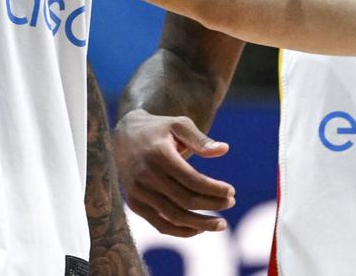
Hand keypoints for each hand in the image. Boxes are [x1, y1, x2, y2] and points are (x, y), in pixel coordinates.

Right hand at [111, 112, 233, 236]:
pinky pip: (161, 225)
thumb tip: (224, 149)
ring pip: (175, 216)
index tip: (231, 191)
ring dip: (201, 224)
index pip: (193, 180)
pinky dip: (182, 231)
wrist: (124, 136)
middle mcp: (145, 175)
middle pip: (186, 200)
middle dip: (212, 205)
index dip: (215, 189)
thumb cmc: (159, 129)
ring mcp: (138, 191)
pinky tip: (199, 229)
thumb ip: (200, 139)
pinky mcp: (134, 203)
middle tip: (231, 203)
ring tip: (221, 224)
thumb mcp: (179, 125)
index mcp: (159, 154)